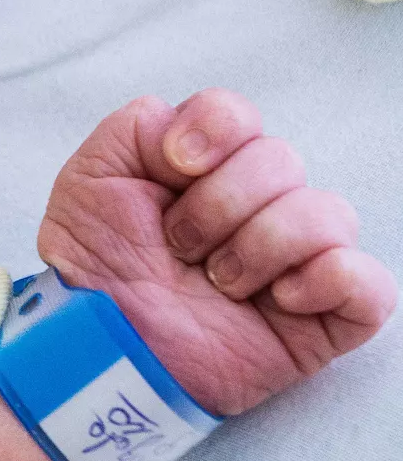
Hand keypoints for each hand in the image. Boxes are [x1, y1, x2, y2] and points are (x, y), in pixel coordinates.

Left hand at [38, 89, 395, 415]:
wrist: (102, 345)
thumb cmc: (97, 266)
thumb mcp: (92, 178)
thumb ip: (136, 126)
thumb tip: (193, 127)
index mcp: (206, 167)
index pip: (238, 115)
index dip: (213, 132)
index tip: (173, 167)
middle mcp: (258, 204)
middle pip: (280, 158)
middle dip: (219, 204)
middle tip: (179, 246)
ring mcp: (295, 258)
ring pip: (327, 213)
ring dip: (259, 246)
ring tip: (218, 282)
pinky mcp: (324, 316)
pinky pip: (369, 282)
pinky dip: (325, 281)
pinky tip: (277, 299)